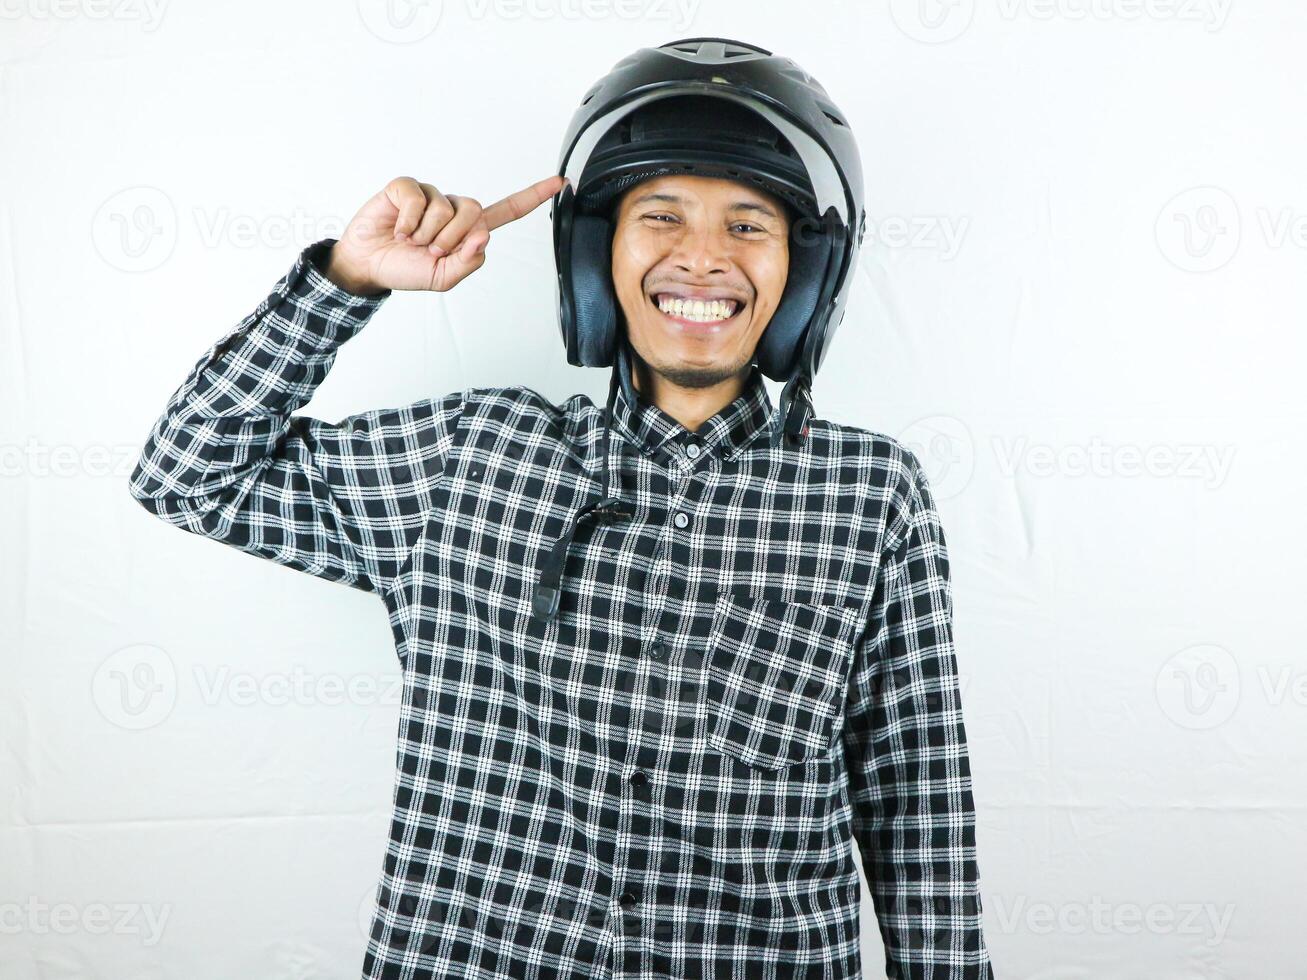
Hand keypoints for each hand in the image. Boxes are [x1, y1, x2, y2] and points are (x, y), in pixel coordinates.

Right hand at [324, 174, 567, 295]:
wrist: (369, 265)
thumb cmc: (407, 270)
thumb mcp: (443, 279)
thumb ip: (467, 262)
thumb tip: (483, 236)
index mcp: (469, 230)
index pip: (506, 211)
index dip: (533, 197)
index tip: (561, 183)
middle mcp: (453, 208)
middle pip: (474, 211)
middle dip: (451, 238)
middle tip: (430, 250)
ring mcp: (431, 195)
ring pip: (445, 208)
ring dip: (426, 233)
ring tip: (411, 241)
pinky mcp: (407, 187)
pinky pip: (418, 199)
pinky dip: (408, 221)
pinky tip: (398, 228)